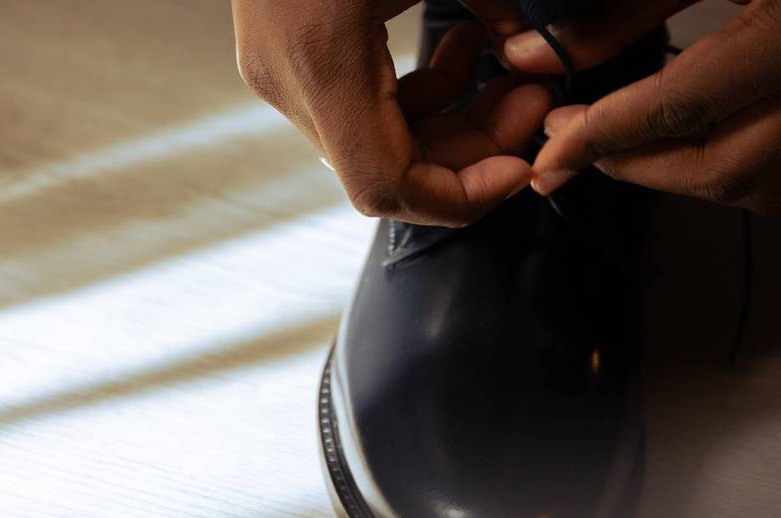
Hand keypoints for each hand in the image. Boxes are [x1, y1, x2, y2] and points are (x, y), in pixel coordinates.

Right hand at [231, 0, 550, 225]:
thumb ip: (495, 0)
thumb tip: (534, 55)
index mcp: (322, 62)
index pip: (388, 188)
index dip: (463, 197)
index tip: (520, 166)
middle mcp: (292, 85)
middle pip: (391, 173)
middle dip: (474, 152)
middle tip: (532, 104)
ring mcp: (285, 76)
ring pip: (381, 145)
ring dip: (454, 123)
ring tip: (510, 74)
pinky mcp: (293, 61)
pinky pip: (365, 110)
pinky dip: (422, 98)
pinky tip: (462, 49)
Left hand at [509, 0, 780, 215]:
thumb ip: (632, 7)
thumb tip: (535, 55)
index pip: (681, 106)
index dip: (601, 138)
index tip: (546, 158)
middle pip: (718, 166)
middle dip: (634, 163)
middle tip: (575, 145)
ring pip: (748, 185)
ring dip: (675, 168)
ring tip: (620, 141)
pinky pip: (773, 181)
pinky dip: (723, 165)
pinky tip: (690, 139)